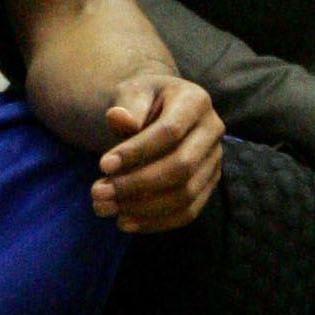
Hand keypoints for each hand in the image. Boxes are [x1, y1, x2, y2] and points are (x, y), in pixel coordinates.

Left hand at [91, 72, 222, 230]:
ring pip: (186, 194)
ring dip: (143, 208)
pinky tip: (126, 222)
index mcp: (196, 101)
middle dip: (137, 184)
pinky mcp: (209, 184)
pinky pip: (188, 211)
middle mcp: (212, 131)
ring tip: (105, 208)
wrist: (158, 111)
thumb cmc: (143, 100)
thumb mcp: (132, 92)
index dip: (137, 151)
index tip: (103, 165)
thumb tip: (119, 118)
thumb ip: (127, 105)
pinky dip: (156, 222)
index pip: (169, 131)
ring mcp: (215, 161)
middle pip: (181, 167)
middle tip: (99, 193)